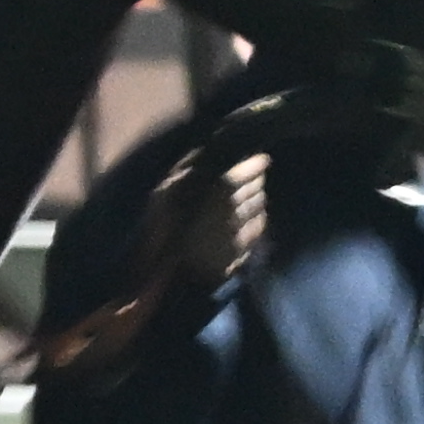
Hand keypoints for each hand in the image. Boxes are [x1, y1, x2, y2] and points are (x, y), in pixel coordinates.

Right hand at [151, 151, 271, 292]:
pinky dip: (256, 220)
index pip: (252, 169)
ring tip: (250, 196)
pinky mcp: (243, 250)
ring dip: (257, 199)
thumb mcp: (168, 189)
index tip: (261, 159)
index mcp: (220, 187)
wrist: (165, 272)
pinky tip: (246, 219)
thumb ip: (189, 168)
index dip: (257, 163)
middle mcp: (236, 206)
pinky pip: (258, 228)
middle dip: (257, 180)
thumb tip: (208, 152)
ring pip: (260, 206)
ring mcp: (241, 229)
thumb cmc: (161, 224)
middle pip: (257, 187)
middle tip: (253, 176)